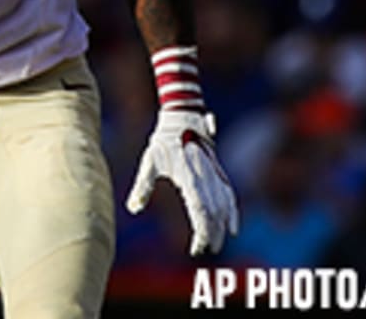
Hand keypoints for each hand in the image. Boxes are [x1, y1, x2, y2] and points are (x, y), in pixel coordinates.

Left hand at [126, 110, 239, 254]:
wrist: (183, 115)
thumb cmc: (163, 140)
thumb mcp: (149, 161)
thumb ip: (142, 186)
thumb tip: (133, 209)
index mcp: (189, 176)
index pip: (200, 210)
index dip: (201, 232)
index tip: (196, 248)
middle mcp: (205, 177)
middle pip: (214, 212)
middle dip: (211, 234)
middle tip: (204, 250)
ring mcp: (214, 173)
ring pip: (224, 206)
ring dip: (222, 227)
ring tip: (216, 244)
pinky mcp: (218, 171)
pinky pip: (229, 195)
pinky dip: (233, 212)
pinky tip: (232, 227)